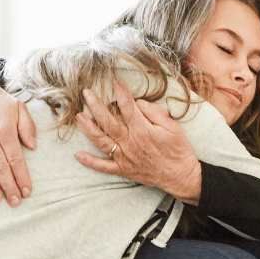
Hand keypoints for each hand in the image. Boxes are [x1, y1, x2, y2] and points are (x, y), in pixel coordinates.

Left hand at [73, 82, 202, 204]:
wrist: (181, 176)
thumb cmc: (179, 150)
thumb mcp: (172, 127)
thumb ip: (154, 112)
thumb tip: (138, 103)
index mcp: (142, 130)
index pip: (127, 106)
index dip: (120, 92)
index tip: (114, 82)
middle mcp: (130, 143)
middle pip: (108, 121)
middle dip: (95, 106)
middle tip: (86, 93)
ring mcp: (124, 157)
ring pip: (101, 141)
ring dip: (88, 129)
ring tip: (78, 117)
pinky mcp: (123, 169)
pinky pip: (104, 166)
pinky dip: (90, 162)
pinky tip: (78, 155)